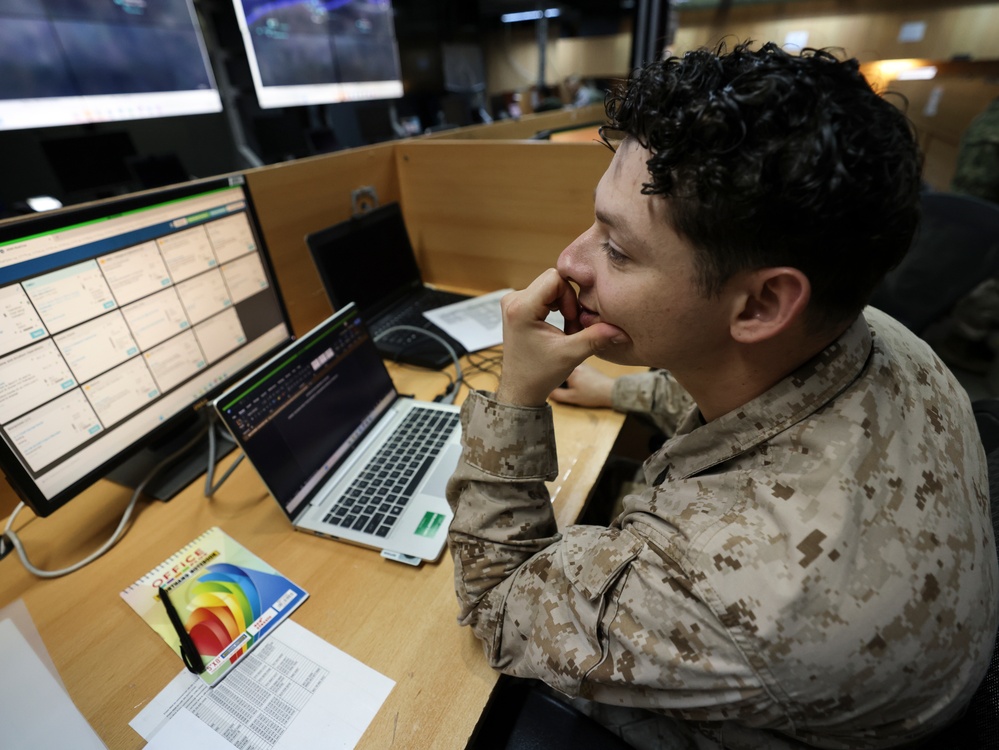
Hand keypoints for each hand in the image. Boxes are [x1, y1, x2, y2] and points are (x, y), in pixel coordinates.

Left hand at [495, 269, 628, 406]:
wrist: (520, 389)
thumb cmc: (539, 374)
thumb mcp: (571, 355)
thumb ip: (596, 338)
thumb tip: (621, 330)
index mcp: (521, 308)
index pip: (555, 278)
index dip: (570, 297)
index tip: (572, 320)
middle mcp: (512, 300)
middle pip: (553, 280)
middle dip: (569, 302)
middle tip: (571, 328)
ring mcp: (513, 302)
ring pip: (550, 287)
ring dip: (564, 306)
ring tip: (565, 330)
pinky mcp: (517, 306)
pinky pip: (544, 294)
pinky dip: (557, 307)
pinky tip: (558, 327)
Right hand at [548, 364, 614, 407]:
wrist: (611, 391)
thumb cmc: (592, 395)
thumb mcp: (571, 398)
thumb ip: (555, 394)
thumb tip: (545, 390)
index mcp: (569, 368)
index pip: (552, 369)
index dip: (549, 378)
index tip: (548, 385)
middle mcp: (575, 361)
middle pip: (558, 366)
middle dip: (555, 375)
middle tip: (556, 386)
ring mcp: (581, 362)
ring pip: (565, 366)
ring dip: (563, 373)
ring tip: (567, 385)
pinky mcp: (587, 365)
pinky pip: (573, 367)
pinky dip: (571, 373)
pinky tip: (576, 382)